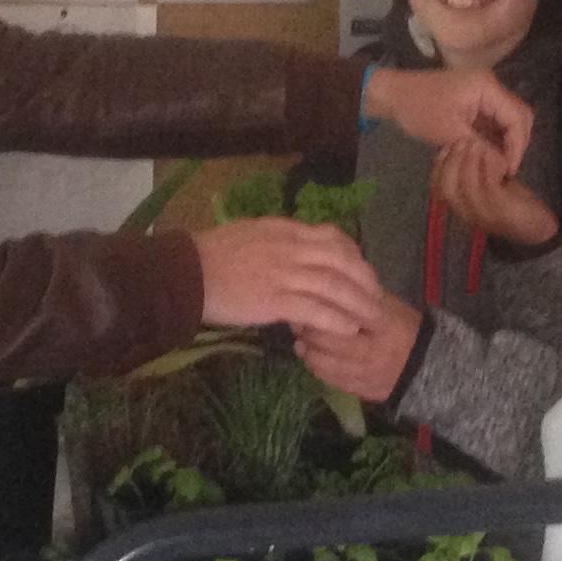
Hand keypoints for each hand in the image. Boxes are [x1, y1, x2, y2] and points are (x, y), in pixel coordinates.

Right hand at [190, 217, 384, 337]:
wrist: (185, 273)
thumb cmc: (210, 255)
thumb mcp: (249, 234)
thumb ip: (277, 241)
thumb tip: (295, 251)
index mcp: (284, 230)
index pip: (332, 237)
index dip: (354, 256)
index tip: (362, 272)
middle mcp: (289, 248)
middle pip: (342, 260)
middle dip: (365, 281)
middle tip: (376, 299)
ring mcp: (283, 274)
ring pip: (334, 286)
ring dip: (358, 304)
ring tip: (371, 320)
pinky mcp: (274, 300)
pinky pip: (315, 310)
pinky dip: (335, 320)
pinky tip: (347, 330)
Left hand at [296, 289, 424, 406]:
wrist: (423, 365)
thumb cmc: (403, 327)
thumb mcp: (387, 304)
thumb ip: (358, 295)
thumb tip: (322, 289)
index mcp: (380, 324)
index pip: (340, 315)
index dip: (320, 308)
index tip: (309, 301)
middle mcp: (371, 351)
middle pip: (326, 340)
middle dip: (308, 330)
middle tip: (301, 321)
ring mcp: (364, 374)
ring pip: (322, 362)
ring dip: (308, 349)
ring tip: (304, 340)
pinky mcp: (359, 390)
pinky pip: (328, 379)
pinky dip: (316, 365)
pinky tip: (315, 355)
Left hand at [365, 65, 532, 172]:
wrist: (394, 96)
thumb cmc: (419, 110)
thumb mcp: (450, 132)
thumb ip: (481, 147)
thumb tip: (504, 166)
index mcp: (487, 87)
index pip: (517, 117)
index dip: (517, 145)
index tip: (509, 169)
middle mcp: (492, 88)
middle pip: (519, 117)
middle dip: (516, 144)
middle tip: (506, 170)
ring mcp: (485, 95)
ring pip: (508, 121)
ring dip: (506, 144)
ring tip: (499, 168)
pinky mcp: (477, 104)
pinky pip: (495, 123)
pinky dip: (495, 140)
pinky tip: (490, 158)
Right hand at [433, 136, 558, 249]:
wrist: (537, 226)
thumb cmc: (511, 203)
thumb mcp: (489, 185)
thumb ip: (475, 170)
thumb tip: (463, 144)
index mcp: (460, 206)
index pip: (437, 187)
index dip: (437, 165)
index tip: (447, 145)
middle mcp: (466, 214)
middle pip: (446, 190)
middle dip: (451, 162)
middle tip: (462, 141)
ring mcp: (484, 216)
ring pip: (466, 190)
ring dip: (469, 163)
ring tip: (476, 144)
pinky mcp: (502, 212)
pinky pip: (490, 190)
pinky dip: (488, 169)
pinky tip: (493, 155)